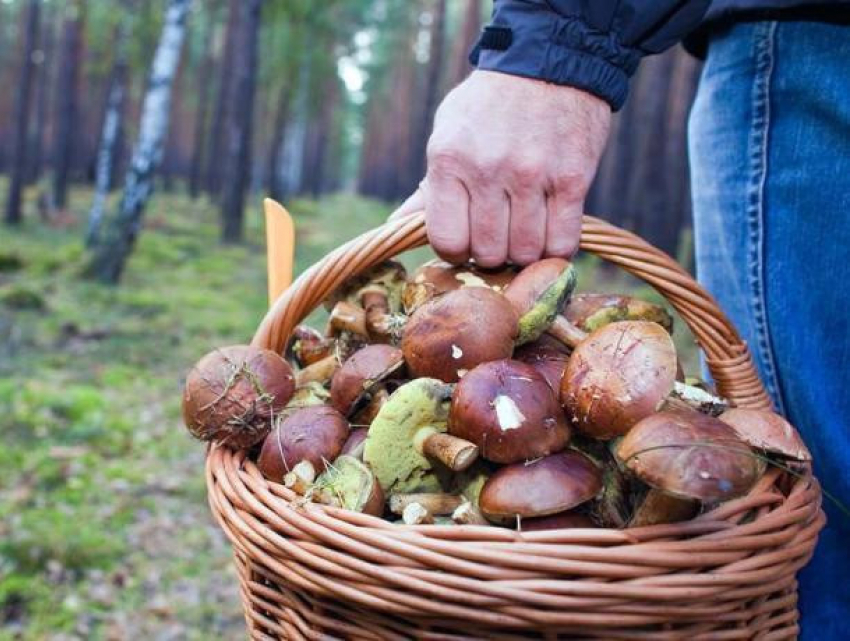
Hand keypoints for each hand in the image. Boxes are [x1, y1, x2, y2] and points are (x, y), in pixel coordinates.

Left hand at [420, 70, 610, 266]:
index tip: (466, 241)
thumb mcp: (447, 134)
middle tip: (499, 234)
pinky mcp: (571, 180)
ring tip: (524, 231)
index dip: (456, 252)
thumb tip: (395, 227)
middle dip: (492, 253)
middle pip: (489, 253)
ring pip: (526, 253)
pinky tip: (550, 234)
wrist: (549, 61)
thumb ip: (428, 188)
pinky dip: (556, 249)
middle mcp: (488, 170)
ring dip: (525, 252)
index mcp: (449, 160)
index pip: (447, 241)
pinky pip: (562, 242)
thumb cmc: (489, 105)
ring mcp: (532, 175)